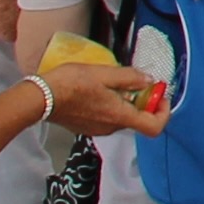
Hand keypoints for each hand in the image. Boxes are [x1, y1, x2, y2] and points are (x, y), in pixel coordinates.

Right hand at [35, 46, 164, 137]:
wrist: (40, 97)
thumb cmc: (71, 83)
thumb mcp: (104, 73)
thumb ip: (130, 77)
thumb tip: (149, 80)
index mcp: (119, 116)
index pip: (154, 127)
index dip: (163, 112)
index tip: (160, 96)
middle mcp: (111, 128)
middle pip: (137, 119)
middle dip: (142, 101)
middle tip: (137, 81)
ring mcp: (97, 129)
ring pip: (121, 117)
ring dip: (125, 102)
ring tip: (114, 82)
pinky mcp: (85, 127)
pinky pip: (106, 118)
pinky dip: (110, 105)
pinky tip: (98, 90)